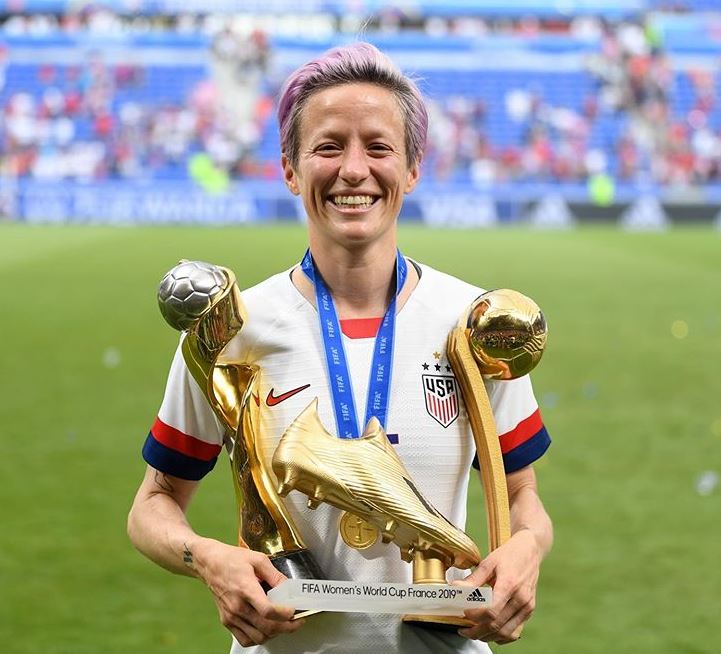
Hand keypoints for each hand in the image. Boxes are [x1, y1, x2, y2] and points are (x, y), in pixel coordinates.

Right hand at [195, 539, 303, 646]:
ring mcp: (231, 616)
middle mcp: (238, 606)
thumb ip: (275, 575)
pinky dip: (258, 638)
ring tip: (282, 624)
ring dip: (274, 634)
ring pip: (258, 637)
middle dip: (286, 627)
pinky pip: (245, 639)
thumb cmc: (233, 559)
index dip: (285, 614)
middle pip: (266, 628)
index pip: (268, 611)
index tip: (294, 611)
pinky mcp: (226, 621)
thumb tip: (289, 588)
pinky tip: (265, 628)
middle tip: (296, 621)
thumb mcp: (258, 559)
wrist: (209, 564)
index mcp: (246, 588)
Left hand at [452, 529, 540, 644]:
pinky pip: (514, 633)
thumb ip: (473, 579)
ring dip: (488, 637)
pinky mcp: (529, 612)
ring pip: (506, 633)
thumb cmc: (508, 555)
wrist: (530, 551)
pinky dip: (500, 637)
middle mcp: (521, 599)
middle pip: (496, 625)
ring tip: (473, 632)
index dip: (475, 616)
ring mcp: (527, 607)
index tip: (463, 614)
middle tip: (463, 629)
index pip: (491, 610)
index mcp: (509, 584)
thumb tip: (455, 588)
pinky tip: (489, 632)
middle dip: (477, 631)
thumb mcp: (488, 563)